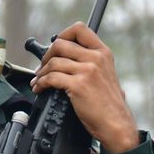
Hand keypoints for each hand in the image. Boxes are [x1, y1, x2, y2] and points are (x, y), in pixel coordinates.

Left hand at [30, 22, 138, 153]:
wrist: (116, 124)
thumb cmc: (109, 105)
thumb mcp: (106, 74)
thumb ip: (91, 62)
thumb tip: (65, 58)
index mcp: (103, 52)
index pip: (79, 29)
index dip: (62, 35)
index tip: (55, 47)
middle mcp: (96, 58)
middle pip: (60, 43)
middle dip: (46, 55)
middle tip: (42, 67)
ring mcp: (87, 70)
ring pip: (53, 62)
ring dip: (40, 72)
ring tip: (38, 80)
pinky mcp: (78, 85)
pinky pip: (51, 78)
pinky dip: (40, 83)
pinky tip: (39, 88)